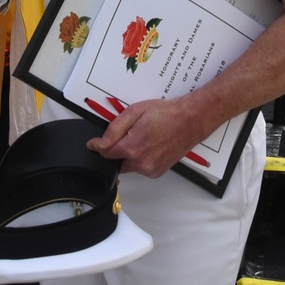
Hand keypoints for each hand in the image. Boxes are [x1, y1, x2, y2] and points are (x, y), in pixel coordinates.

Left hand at [85, 97, 203, 177]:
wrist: (190, 121)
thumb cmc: (165, 114)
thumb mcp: (133, 112)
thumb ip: (114, 130)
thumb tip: (99, 144)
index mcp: (133, 148)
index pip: (105, 153)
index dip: (97, 146)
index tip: (93, 143)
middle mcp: (142, 163)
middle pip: (116, 162)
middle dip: (114, 151)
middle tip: (125, 134)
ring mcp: (151, 170)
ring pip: (128, 165)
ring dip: (127, 154)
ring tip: (140, 136)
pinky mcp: (158, 172)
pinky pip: (140, 167)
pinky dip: (139, 158)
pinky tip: (148, 144)